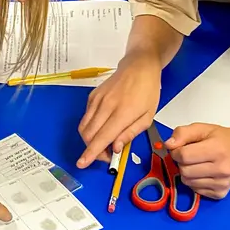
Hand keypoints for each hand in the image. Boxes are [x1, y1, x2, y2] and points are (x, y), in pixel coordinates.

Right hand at [77, 53, 160, 168]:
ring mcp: (97, 100)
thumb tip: (116, 148)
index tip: (82, 164)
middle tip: (107, 155)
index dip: (91, 153)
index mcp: (122, 113)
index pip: (102, 138)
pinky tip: (102, 126)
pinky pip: (86, 117)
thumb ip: (130, 133)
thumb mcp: (148, 117)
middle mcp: (106, 106)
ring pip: (84, 127)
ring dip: (90, 140)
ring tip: (104, 143)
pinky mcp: (92, 96)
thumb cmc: (148, 91)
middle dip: (93, 150)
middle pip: (89, 135)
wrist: (139, 66)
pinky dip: (90, 127)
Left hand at [165, 123, 229, 198]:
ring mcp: (222, 184)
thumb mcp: (202, 128)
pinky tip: (204, 172)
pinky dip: (195, 182)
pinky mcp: (220, 194)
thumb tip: (168, 145)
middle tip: (189, 156)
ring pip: (188, 182)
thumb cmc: (222, 138)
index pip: (184, 156)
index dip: (176, 151)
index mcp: (217, 149)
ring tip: (197, 163)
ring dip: (187, 173)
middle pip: (184, 171)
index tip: (180, 148)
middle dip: (181, 163)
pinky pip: (196, 190)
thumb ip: (183, 133)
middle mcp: (222, 169)